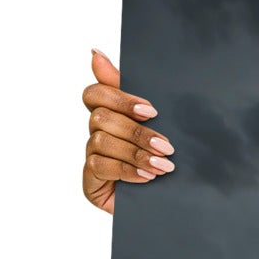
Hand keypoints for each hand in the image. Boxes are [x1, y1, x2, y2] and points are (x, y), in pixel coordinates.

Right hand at [81, 49, 173, 212]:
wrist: (168, 205)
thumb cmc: (161, 162)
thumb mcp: (159, 126)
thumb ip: (133, 94)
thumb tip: (95, 53)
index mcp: (111, 115)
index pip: (95, 93)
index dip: (120, 98)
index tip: (150, 111)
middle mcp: (97, 133)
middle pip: (101, 117)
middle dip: (137, 132)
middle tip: (166, 146)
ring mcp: (92, 157)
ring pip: (101, 141)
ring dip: (136, 153)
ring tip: (163, 166)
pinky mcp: (90, 181)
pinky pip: (100, 166)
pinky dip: (127, 170)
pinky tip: (147, 178)